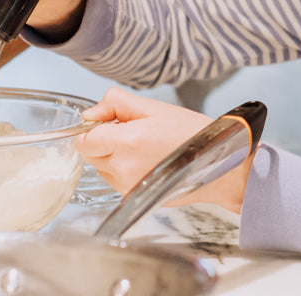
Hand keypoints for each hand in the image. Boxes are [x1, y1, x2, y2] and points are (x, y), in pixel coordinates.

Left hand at [78, 87, 250, 212]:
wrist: (217, 163)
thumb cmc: (190, 133)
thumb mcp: (152, 107)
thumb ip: (115, 104)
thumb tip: (89, 115)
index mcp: (126, 142)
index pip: (83, 141)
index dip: (93, 129)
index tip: (109, 123)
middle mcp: (124, 169)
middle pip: (91, 155)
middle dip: (104, 141)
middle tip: (132, 131)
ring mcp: (129, 187)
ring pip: (102, 169)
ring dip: (113, 156)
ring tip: (143, 146)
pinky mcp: (136, 198)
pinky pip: (115, 181)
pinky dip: (123, 170)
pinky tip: (146, 160)